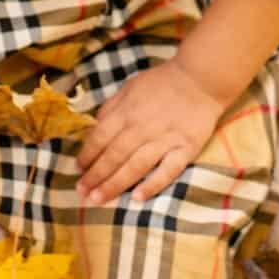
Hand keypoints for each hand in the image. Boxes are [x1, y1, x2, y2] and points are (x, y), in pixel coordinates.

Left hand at [76, 61, 227, 207]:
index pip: (100, 137)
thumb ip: (111, 108)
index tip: (78, 169)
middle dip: (95, 176)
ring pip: (135, 166)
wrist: (201, 79)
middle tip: (82, 192)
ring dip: (114, 184)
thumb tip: (94, 129)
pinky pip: (168, 170)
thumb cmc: (162, 83)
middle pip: (114, 155)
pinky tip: (138, 198)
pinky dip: (153, 185)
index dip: (86, 155)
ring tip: (98, 199)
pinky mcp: (186, 149)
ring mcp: (165, 139)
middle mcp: (142, 127)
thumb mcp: (130, 87)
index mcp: (126, 111)